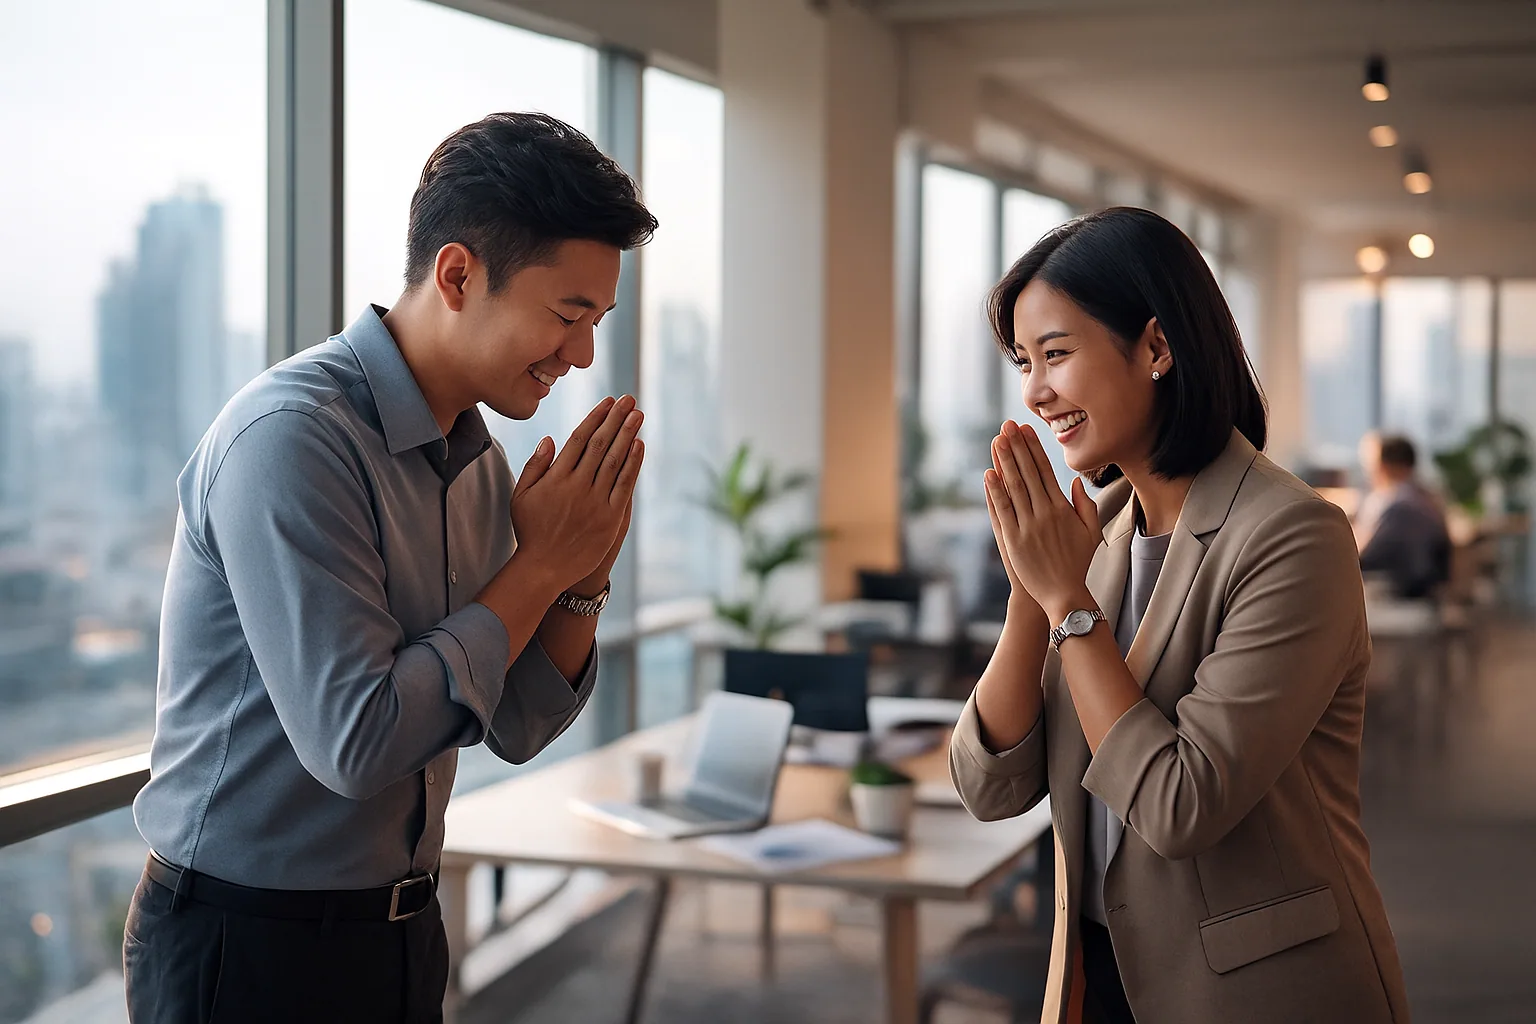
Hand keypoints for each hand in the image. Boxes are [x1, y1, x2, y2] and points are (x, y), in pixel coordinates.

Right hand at [510, 395, 644, 592]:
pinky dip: (632, 464)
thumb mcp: (521, 496)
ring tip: (637, 415)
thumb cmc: (530, 531)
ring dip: (627, 435)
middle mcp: (576, 486)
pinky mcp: (609, 518)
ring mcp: (594, 502)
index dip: (595, 418)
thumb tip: (549, 439)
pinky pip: (624, 485)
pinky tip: (639, 446)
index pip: (579, 439)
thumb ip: (535, 467)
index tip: (607, 402)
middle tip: (629, 399)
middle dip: (615, 419)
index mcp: (555, 478)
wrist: (544, 568)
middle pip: (600, 444)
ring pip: (614, 461)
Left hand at [983, 420, 1101, 621]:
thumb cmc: (1077, 563)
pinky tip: (989, 473)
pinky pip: (1003, 510)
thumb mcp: (1091, 533)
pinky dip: (995, 491)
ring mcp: (1028, 526)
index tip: (1026, 430)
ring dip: (1005, 462)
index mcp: (1064, 509)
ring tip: (997, 440)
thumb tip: (1076, 482)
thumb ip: (1086, 506)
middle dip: (1017, 447)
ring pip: (1014, 487)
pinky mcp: (1013, 540)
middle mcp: (1045, 514)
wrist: (1063, 594)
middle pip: (1028, 473)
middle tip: (1007, 425)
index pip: (1046, 471)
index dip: (1034, 449)